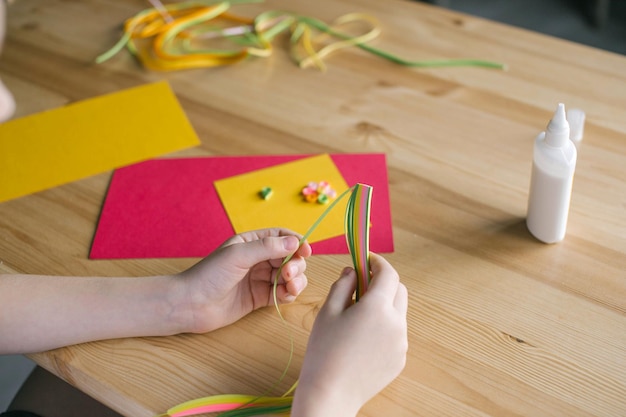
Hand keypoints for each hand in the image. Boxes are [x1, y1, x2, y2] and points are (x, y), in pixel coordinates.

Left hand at [178, 228, 311, 333]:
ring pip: (289, 276)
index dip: (296, 242)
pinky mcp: (259, 298)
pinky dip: (289, 294)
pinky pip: (282, 293)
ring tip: (291, 287)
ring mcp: (259, 279)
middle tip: (289, 274)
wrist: (190, 305)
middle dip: (295, 265)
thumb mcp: (238, 255)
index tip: (306, 251)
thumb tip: (295, 241)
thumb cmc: (209, 274)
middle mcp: (257, 259)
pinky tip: (286, 295)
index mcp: (251, 242)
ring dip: (296, 280)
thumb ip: (267, 248)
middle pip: (289, 257)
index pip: (281, 237)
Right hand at [292, 253, 407, 416]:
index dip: (378, 263)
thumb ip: (343, 284)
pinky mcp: (400, 359)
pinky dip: (384, 327)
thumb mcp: (328, 311)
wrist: (330, 394)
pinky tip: (363, 339)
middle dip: (384, 283)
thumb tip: (353, 270)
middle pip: (399, 290)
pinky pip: (396, 334)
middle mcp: (396, 323)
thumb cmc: (324, 350)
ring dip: (384, 306)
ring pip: (398, 312)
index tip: (367, 260)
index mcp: (378, 308)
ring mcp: (401, 343)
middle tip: (361, 286)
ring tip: (358, 317)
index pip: (389, 274)